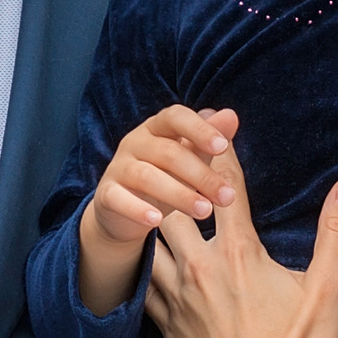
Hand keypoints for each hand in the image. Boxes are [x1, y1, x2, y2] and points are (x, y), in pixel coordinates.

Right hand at [78, 106, 240, 314]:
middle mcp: (134, 142)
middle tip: (226, 197)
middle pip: (168, 152)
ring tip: (205, 211)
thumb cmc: (164, 179)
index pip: (175, 117)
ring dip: (179, 194)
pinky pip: (120, 199)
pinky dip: (138, 210)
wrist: (124, 212)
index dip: (199, 129)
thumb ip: (206, 142)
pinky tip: (157, 221)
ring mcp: (118, 167)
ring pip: (148, 177)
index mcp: (156, 127)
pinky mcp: (106, 194)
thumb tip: (232, 116)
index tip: (222, 147)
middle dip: (201, 175)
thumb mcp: (188, 161)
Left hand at [146, 138, 337, 337]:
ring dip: (150, 213)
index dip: (222, 148)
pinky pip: (140, 281)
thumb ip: (334, 233)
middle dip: (174, 173)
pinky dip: (138, 261)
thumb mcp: (326, 289)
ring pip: (150, 238)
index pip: (227, 185)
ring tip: (146, 191)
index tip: (220, 122)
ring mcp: (177, 293)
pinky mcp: (164, 321)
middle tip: (172, 151)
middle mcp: (201, 264)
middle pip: (174, 202)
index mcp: (240, 251)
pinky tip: (138, 251)